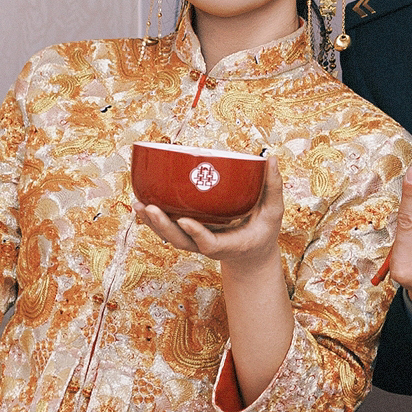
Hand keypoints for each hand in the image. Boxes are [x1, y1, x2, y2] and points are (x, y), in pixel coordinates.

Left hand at [134, 155, 284, 271]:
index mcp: (228, 244)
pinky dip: (153, 219)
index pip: (209, 243)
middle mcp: (207, 245)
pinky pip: (168, 228)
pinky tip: (140, 203)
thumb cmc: (262, 231)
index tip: (185, 221)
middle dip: (163, 226)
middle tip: (149, 208)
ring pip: (170, 235)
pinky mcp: (188, 235)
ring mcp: (195, 241)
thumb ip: (273, 188)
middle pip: (181, 240)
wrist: (251, 253)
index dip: (197, 233)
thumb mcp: (274, 213)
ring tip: (138, 205)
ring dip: (152, 223)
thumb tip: (272, 158)